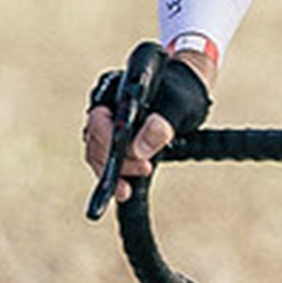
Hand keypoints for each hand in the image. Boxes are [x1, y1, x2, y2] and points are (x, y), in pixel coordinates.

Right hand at [83, 46, 212, 208]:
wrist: (187, 91)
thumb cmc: (183, 92)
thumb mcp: (179, 106)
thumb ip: (160, 126)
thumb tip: (139, 150)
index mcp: (114, 95)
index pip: (99, 122)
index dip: (110, 144)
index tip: (136, 158)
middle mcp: (105, 110)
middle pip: (94, 142)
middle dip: (115, 163)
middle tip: (144, 169)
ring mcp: (108, 126)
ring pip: (97, 154)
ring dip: (113, 174)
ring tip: (127, 190)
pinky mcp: (117, 141)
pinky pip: (108, 160)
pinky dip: (116, 175)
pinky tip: (124, 190)